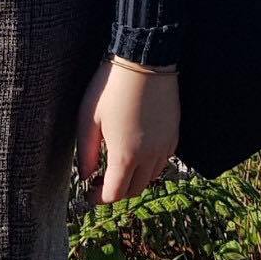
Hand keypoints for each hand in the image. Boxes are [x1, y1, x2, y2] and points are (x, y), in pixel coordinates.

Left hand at [77, 55, 179, 203]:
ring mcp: (165, 146)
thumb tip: (87, 176)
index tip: (89, 194)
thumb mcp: (89, 119)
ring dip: (134, 180)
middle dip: (117, 192)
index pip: (115, 194)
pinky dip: (149, 166)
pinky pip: (163, 161)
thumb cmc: (111, 88)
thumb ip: (86, 153)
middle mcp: (150, 157)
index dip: (99, 199)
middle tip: (101, 182)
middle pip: (134, 190)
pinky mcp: (174, 134)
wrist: (144, 60)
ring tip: (118, 168)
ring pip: (151, 178)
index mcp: (126, 156)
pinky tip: (137, 153)